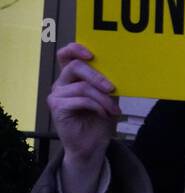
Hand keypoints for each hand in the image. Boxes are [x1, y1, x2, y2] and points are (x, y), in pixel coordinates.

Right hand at [48, 43, 119, 183]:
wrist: (93, 144)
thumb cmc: (100, 118)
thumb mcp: (109, 96)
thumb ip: (108, 81)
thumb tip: (120, 67)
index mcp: (73, 76)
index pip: (66, 54)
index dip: (76, 49)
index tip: (92, 55)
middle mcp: (62, 83)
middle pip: (75, 67)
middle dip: (97, 76)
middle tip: (112, 88)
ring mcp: (57, 95)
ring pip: (82, 87)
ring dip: (103, 99)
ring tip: (114, 110)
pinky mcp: (57, 107)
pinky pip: (80, 100)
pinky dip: (97, 106)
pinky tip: (104, 114)